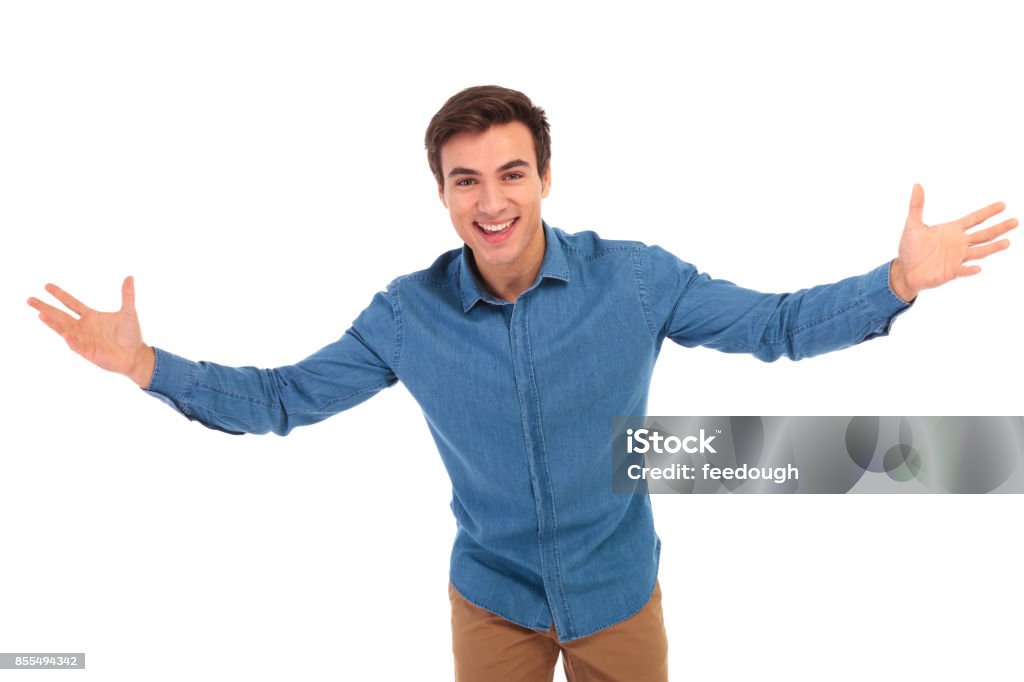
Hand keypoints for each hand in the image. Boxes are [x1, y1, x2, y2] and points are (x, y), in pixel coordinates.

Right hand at [27, 276, 154, 387]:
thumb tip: (130, 277)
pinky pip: (77, 346)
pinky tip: (66, 334)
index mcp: (91, 316)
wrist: (136, 355)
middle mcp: (83, 327)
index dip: (60, 295)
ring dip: (53, 323)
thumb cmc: (131, 334)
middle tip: (30, 299)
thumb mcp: (128, 312)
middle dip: (45, 308)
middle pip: (60, 315)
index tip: (46, 286)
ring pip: (64, 329)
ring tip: (41, 315)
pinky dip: (72, 340)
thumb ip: (127, 295)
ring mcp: (84, 340)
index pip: (71, 303)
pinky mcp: (88, 352)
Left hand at [890, 184, 1017, 301]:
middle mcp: (959, 243)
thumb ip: (916, 206)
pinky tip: (978, 268)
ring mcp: (957, 258)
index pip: (974, 219)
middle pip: (984, 234)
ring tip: (1007, 242)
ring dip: (993, 248)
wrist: (905, 270)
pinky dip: (970, 270)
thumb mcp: (912, 225)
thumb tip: (916, 185)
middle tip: (1016, 221)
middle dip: (999, 228)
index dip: (988, 212)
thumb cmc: (909, 248)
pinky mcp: (952, 272)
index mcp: (952, 230)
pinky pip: (964, 271)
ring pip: (980, 251)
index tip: (1003, 205)